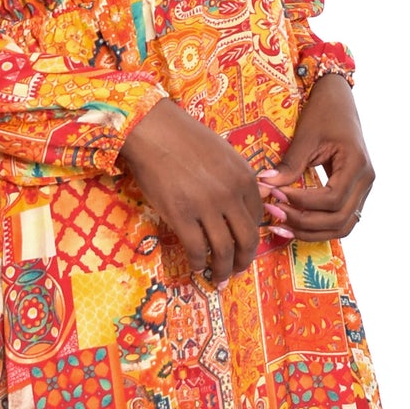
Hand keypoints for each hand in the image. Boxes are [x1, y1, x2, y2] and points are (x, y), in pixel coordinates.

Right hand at [118, 97, 266, 280]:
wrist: (152, 130)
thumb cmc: (184, 138)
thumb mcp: (223, 153)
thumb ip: (234, 179)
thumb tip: (238, 205)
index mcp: (244, 177)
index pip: (257, 217)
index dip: (251, 235)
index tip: (244, 245)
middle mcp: (230, 194)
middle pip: (247, 239)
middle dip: (245, 260)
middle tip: (238, 271)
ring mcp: (206, 206)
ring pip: (224, 250)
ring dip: (223, 269)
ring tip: (218, 278)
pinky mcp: (181, 216)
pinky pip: (197, 249)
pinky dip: (198, 263)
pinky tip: (196, 267)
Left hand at [257, 73, 375, 243]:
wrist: (338, 99)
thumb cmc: (323, 112)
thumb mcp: (305, 136)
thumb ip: (289, 165)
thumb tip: (265, 187)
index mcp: (357, 164)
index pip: (331, 199)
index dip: (302, 203)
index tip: (275, 196)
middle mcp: (365, 181)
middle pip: (339, 220)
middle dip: (304, 223)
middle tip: (273, 214)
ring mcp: (363, 189)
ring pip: (343, 226)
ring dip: (311, 232)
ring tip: (280, 227)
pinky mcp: (355, 193)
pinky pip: (341, 219)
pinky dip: (319, 227)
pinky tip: (294, 224)